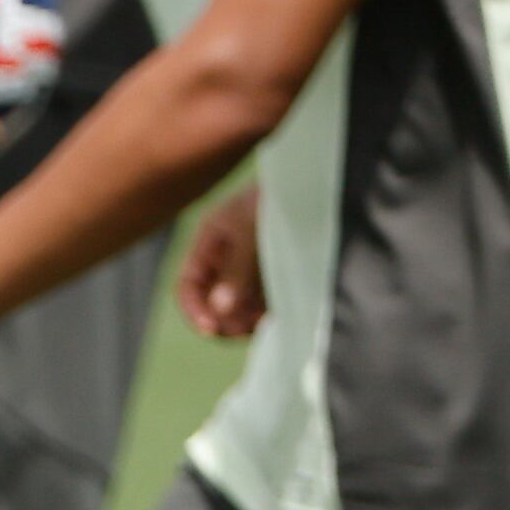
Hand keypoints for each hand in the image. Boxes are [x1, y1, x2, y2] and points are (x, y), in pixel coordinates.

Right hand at [178, 185, 267, 338]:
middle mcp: (228, 255)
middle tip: (242, 330)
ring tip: (263, 323)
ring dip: (245, 319)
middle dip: (222, 317)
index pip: (189, 283)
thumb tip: (221, 311)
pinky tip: (276, 317)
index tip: (210, 328)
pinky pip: (263, 300)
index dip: (194, 308)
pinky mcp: (278, 271)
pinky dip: (265, 312)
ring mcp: (252, 265)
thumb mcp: (253, 233)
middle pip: (212, 299)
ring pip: (238, 304)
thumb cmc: (281, 197)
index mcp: (211, 241)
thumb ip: (237, 272)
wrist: (321, 179)